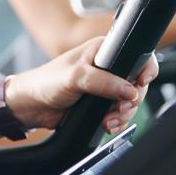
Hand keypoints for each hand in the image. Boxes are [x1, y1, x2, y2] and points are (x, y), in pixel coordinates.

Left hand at [6, 37, 156, 132]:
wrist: (31, 106)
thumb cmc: (45, 82)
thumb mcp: (75, 77)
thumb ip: (103, 82)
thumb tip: (129, 90)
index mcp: (102, 50)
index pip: (135, 55)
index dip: (144, 69)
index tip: (140, 83)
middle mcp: (107, 67)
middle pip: (137, 83)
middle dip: (132, 99)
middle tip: (120, 108)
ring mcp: (105, 86)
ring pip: (130, 101)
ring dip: (124, 114)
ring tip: (109, 120)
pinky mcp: (101, 103)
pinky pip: (120, 113)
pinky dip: (117, 121)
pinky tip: (106, 124)